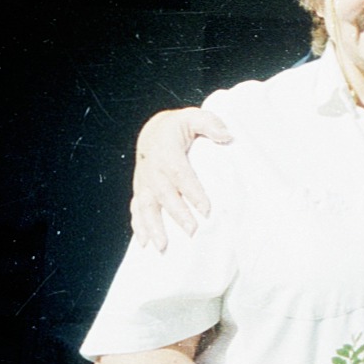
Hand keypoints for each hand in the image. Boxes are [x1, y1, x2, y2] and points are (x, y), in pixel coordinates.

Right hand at [131, 107, 231, 250]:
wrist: (153, 130)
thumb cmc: (178, 126)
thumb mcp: (194, 117)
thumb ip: (210, 123)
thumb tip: (227, 135)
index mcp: (166, 151)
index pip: (180, 174)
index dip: (192, 192)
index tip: (206, 209)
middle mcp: (152, 169)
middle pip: (164, 194)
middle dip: (177, 214)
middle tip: (192, 231)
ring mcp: (143, 181)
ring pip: (145, 206)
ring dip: (152, 227)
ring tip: (162, 246)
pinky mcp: (139, 189)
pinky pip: (136, 209)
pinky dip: (138, 226)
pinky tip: (144, 243)